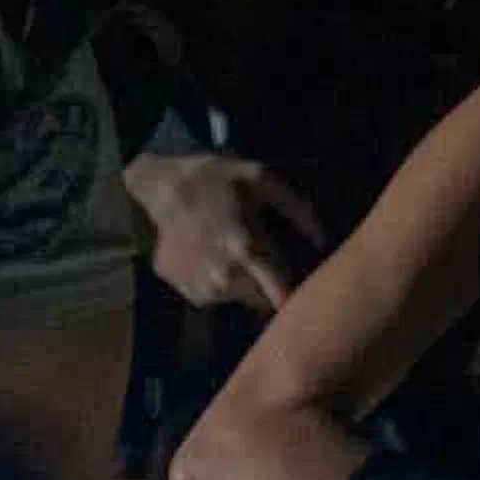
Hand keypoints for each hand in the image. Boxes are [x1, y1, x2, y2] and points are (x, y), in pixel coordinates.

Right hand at [128, 153, 327, 313]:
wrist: (155, 188)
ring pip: (239, 299)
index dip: (298, 296)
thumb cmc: (211, 179)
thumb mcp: (259, 179)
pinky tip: (212, 255)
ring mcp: (202, 290)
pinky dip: (219, 282)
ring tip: (234, 252)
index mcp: (247, 252)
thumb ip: (297, 208)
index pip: (282, 296)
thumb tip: (325, 239)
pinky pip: (215, 295)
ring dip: (244, 283)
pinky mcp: (185, 292)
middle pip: (264, 301)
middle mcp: (224, 280)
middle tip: (265, 260)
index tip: (307, 291)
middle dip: (269, 286)